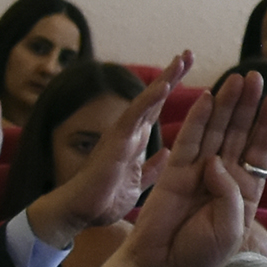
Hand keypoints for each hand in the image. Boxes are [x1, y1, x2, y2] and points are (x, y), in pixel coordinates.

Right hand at [33, 52, 189, 240]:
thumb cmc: (102, 200)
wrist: (78, 213)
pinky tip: (165, 85)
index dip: (171, 91)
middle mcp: (129, 133)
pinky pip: (135, 116)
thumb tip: (166, 153)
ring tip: (181, 59)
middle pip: (154, 98)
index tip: (187, 72)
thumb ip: (151, 169)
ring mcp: (122, 135)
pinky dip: (149, 99)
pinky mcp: (115, 142)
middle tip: (189, 53)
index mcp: (135, 142)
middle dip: (171, 75)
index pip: (156, 110)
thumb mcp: (137, 186)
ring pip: (147, 100)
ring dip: (165, 79)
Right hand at [120, 69, 266, 266]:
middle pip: (238, 133)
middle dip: (248, 106)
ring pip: (215, 131)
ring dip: (227, 104)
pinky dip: (198, 118)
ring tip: (238, 78)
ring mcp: (198, 171)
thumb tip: (214, 162)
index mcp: (243, 192)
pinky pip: (188, 140)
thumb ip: (230, 194)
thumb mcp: (230, 228)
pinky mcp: (174, 171)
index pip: (258, 151)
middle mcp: (223, 177)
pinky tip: (209, 98)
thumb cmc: (200, 256)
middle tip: (257, 77)